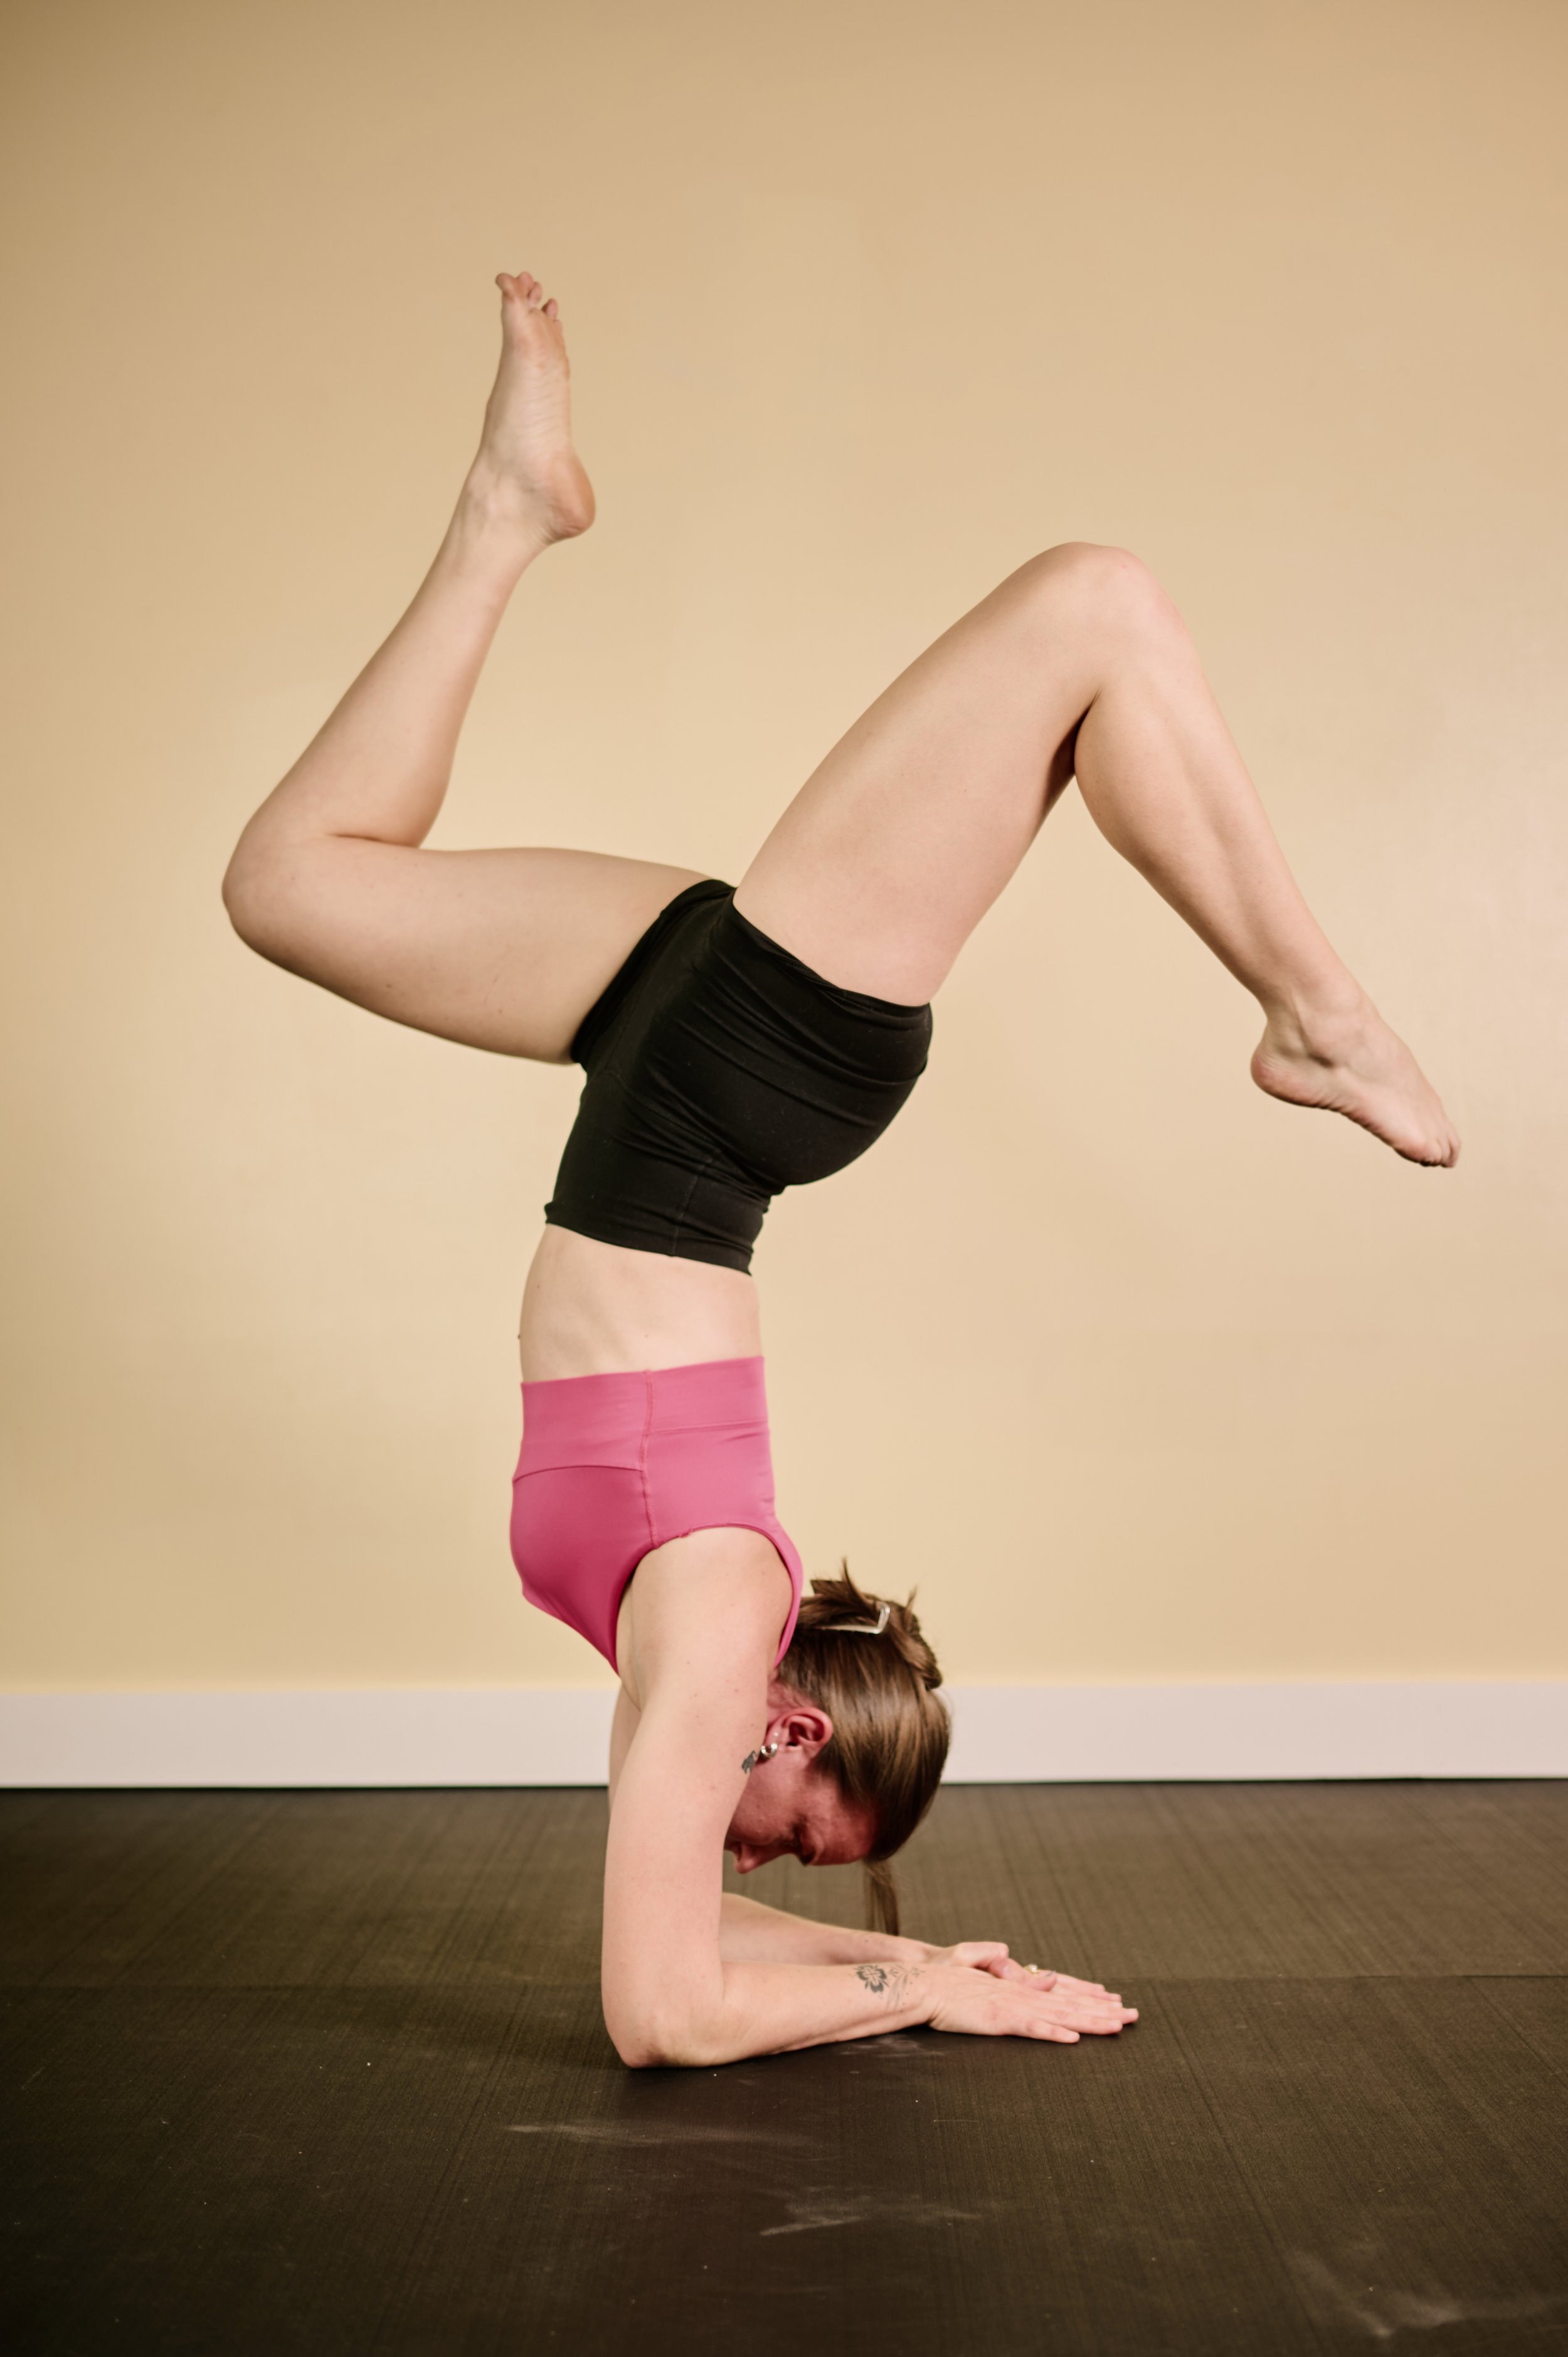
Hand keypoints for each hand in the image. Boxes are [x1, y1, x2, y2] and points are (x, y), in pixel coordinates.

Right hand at [923, 1953, 1136, 2043]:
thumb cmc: (952, 1985)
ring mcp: (1012, 2007)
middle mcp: (1023, 1996)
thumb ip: (1021, 1980)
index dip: (1093, 1999)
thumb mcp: (992, 1981)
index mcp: (1022, 1989)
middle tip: (1134, 2016)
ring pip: (1058, 2016)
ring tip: (1117, 2026)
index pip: (1065, 1994)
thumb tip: (1050, 1977)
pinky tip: (1072, 2039)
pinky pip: (1030, 2028)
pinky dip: (1052, 2034)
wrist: (925, 1985)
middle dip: (1104, 2011)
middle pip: (1071, 2004)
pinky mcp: (998, 2019)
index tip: (1117, 2003)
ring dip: (1089, 2022)